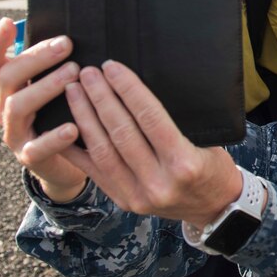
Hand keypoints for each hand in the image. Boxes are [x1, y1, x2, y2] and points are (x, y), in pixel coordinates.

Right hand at [0, 18, 86, 201]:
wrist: (67, 163)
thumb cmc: (65, 114)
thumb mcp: (58, 87)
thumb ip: (60, 63)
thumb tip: (79, 31)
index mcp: (10, 87)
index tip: (8, 22)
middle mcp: (6, 107)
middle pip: (8, 76)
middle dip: (37, 58)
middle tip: (66, 44)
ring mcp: (14, 132)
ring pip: (18, 106)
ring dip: (45, 87)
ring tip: (73, 74)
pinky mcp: (29, 157)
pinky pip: (37, 147)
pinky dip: (54, 137)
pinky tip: (73, 127)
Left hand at [59, 61, 242, 227]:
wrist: (214, 209)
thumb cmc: (213, 166)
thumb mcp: (207, 141)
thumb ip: (175, 123)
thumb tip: (140, 88)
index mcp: (183, 163)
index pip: (150, 118)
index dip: (128, 89)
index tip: (112, 67)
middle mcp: (158, 182)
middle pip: (121, 132)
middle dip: (101, 98)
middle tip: (88, 73)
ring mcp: (137, 195)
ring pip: (103, 150)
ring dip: (85, 117)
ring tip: (74, 91)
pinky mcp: (123, 201)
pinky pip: (93, 170)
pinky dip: (76, 147)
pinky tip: (63, 126)